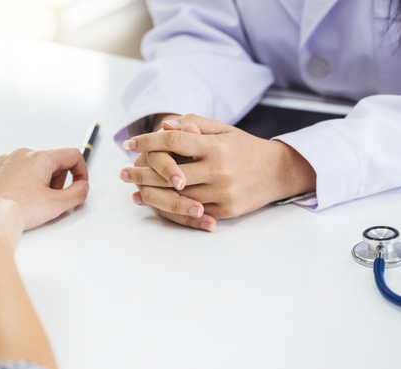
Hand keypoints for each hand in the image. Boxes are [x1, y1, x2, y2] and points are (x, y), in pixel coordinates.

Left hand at [0, 148, 88, 229]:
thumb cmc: (13, 208)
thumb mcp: (55, 205)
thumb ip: (77, 194)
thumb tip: (83, 187)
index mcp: (40, 158)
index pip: (73, 155)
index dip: (82, 172)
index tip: (79, 186)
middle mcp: (23, 154)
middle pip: (53, 163)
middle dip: (58, 182)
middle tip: (51, 201)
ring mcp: (6, 160)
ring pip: (34, 168)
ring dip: (40, 183)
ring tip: (31, 203)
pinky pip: (15, 172)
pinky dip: (21, 184)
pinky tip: (16, 200)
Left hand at [119, 114, 315, 229]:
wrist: (278, 172)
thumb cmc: (245, 147)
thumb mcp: (223, 129)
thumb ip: (193, 124)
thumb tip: (164, 125)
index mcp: (216, 146)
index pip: (174, 140)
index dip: (148, 141)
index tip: (130, 143)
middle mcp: (218, 170)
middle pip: (169, 173)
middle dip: (141, 172)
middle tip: (122, 172)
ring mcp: (222, 193)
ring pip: (177, 196)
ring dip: (151, 193)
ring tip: (133, 190)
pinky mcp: (226, 211)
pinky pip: (193, 211)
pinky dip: (171, 208)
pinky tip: (155, 204)